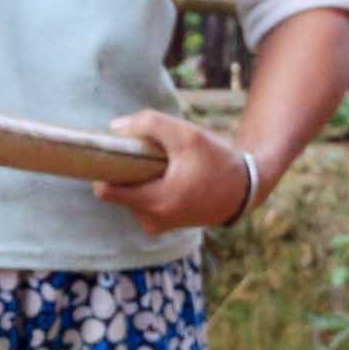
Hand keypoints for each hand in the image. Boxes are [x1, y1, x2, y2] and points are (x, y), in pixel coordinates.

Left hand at [92, 109, 258, 232]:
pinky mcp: (164, 224)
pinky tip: (168, 176)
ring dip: (140, 179)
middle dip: (127, 171)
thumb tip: (115, 128)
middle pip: (117, 190)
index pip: (105, 191)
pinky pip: (143, 201)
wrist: (244, 189)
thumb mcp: (186, 135)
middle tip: (146, 154)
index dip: (104, 169)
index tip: (112, 153)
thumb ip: (149, 124)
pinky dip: (150, 187)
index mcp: (155, 202)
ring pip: (130, 195)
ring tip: (163, 166)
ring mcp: (157, 225)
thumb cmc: (216, 160)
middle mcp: (152, 220)